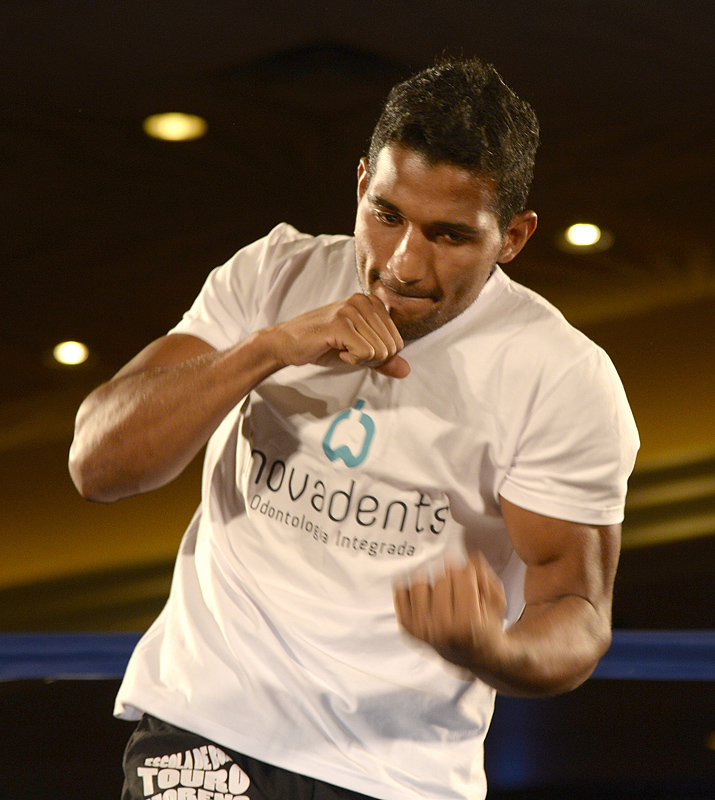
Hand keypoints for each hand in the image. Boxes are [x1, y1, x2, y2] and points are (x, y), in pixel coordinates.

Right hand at [268, 293, 409, 377]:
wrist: (288, 342)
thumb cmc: (324, 344)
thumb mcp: (359, 352)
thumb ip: (383, 360)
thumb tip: (406, 370)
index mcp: (373, 302)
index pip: (398, 342)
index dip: (380, 356)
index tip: (357, 348)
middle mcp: (364, 301)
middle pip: (391, 348)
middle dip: (372, 359)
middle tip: (348, 351)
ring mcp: (351, 310)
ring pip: (379, 351)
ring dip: (359, 359)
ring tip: (340, 347)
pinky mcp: (340, 323)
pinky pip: (364, 353)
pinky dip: (351, 360)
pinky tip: (335, 349)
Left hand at [393, 552, 506, 673]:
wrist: (474, 655)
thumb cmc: (486, 624)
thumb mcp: (497, 600)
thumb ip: (484, 572)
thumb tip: (463, 555)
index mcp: (467, 624)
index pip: (463, 574)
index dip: (469, 571)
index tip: (472, 578)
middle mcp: (440, 629)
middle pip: (442, 576)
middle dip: (453, 576)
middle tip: (459, 589)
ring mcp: (420, 629)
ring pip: (419, 579)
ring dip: (432, 579)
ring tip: (443, 592)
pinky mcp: (406, 627)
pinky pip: (400, 590)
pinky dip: (411, 586)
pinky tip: (426, 594)